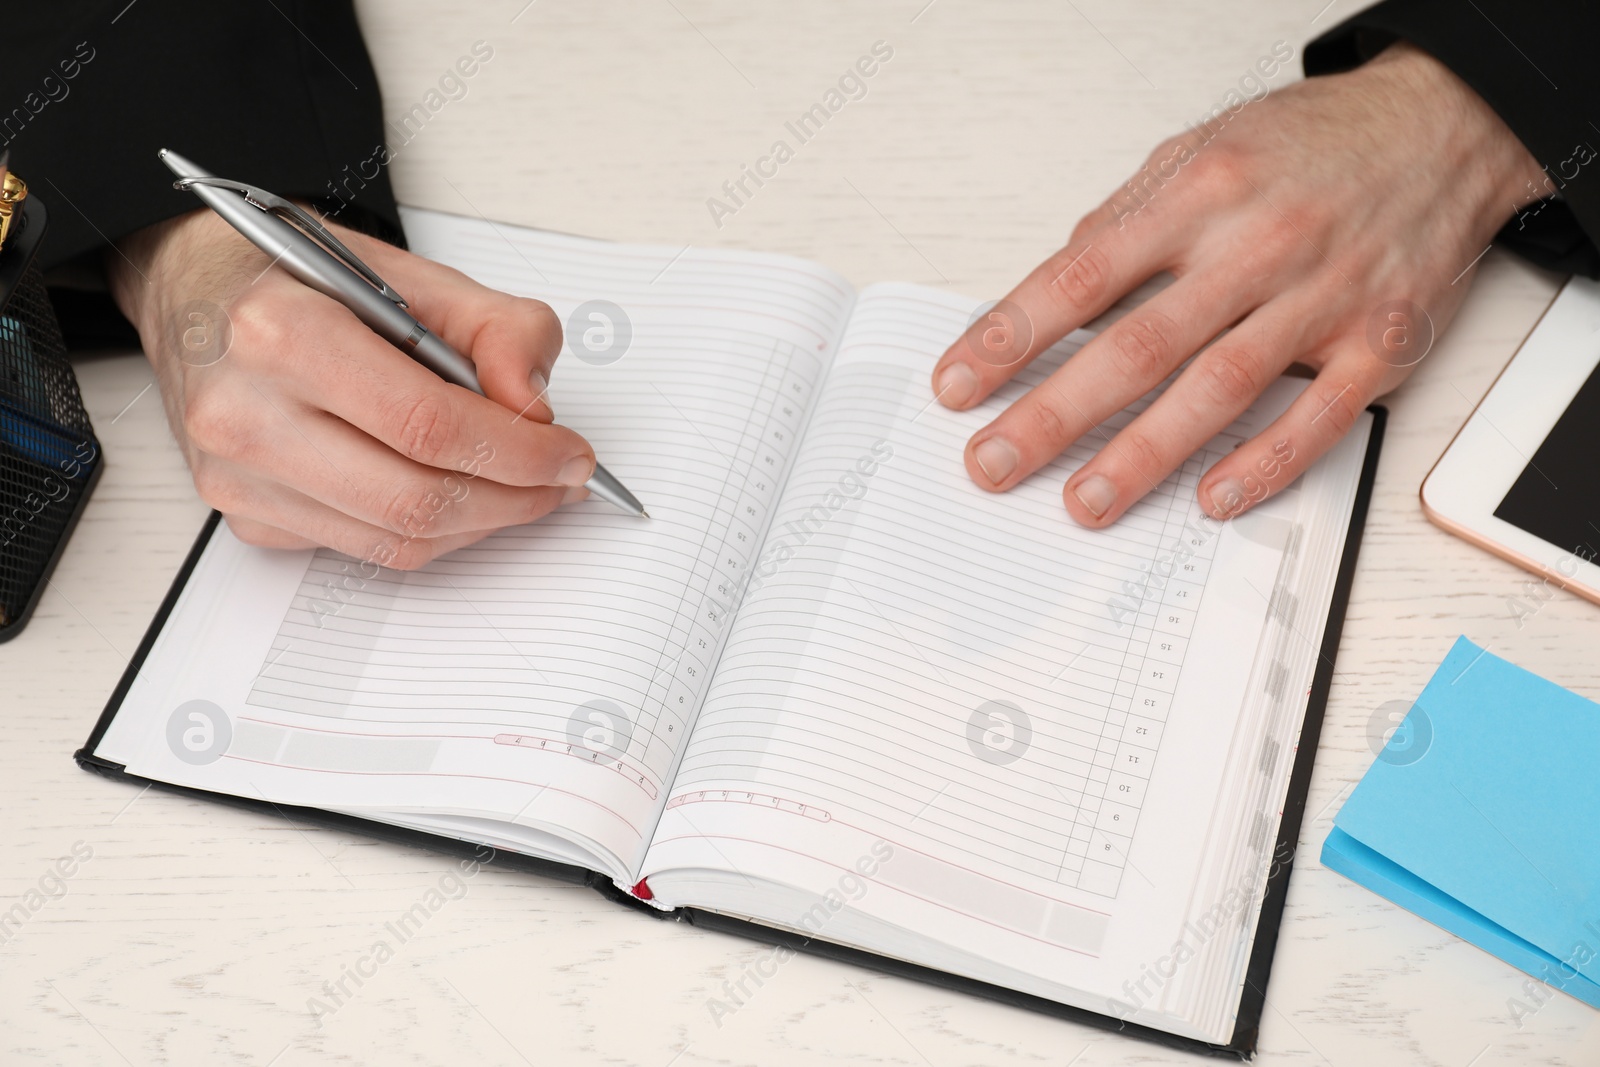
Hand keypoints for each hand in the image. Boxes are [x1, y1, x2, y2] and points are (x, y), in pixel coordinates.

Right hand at [108, 207, 593, 568]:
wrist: (197, 293)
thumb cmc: (302, 279)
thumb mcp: (413, 273)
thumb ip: (499, 329)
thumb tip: (536, 410)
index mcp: (282, 333)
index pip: (428, 425)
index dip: (520, 452)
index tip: (572, 454)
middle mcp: (245, 412)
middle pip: (415, 497)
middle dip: (513, 499)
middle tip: (561, 481)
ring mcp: (237, 477)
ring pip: (395, 538)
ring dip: (481, 523)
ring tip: (525, 489)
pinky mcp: (245, 516)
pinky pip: (364, 548)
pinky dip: (430, 531)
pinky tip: (460, 494)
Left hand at [931, 43, 1543, 524]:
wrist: (1445, 127)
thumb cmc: (1314, 143)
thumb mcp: (1203, 149)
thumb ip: (1127, 219)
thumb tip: (1057, 287)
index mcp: (1200, 195)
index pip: (1081, 275)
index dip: (1011, 335)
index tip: (957, 384)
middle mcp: (1257, 248)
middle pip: (1138, 344)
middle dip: (1054, 411)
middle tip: (993, 462)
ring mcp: (1323, 299)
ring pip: (1219, 387)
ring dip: (1143, 454)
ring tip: (1083, 502)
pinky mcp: (1381, 343)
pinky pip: (1321, 416)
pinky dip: (1266, 462)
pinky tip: (1212, 497)